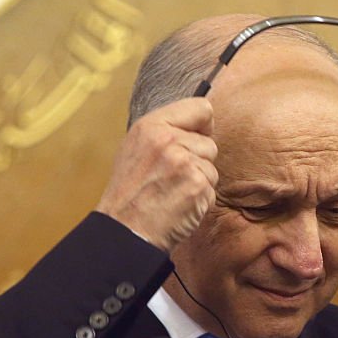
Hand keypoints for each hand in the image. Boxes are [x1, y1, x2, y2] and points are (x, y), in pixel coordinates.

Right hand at [96, 98, 218, 252]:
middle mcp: (169, 140)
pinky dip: (200, 201)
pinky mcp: (197, 186)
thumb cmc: (130, 193)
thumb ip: (166, 132)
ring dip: (199, 183)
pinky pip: (212, 189)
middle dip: (198, 161)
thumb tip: (200, 121)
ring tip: (173, 193)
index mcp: (151, 126)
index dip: (203, 126)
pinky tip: (179, 206)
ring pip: (212, 168)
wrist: (125, 229)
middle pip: (209, 143)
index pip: (201, 108)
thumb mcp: (137, 149)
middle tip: (172, 178)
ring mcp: (184, 163)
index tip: (196, 139)